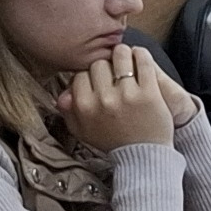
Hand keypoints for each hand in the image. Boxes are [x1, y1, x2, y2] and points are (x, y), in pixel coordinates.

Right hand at [60, 45, 185, 151]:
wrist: (144, 157)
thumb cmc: (113, 142)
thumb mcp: (83, 132)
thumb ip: (69, 113)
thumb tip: (61, 95)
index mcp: (85, 107)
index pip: (80, 74)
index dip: (89, 74)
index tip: (98, 78)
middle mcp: (103, 100)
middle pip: (99, 64)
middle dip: (105, 65)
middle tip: (114, 71)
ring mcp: (127, 95)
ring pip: (120, 56)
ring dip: (123, 54)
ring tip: (127, 59)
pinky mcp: (149, 93)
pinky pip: (143, 62)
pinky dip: (141, 55)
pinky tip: (140, 57)